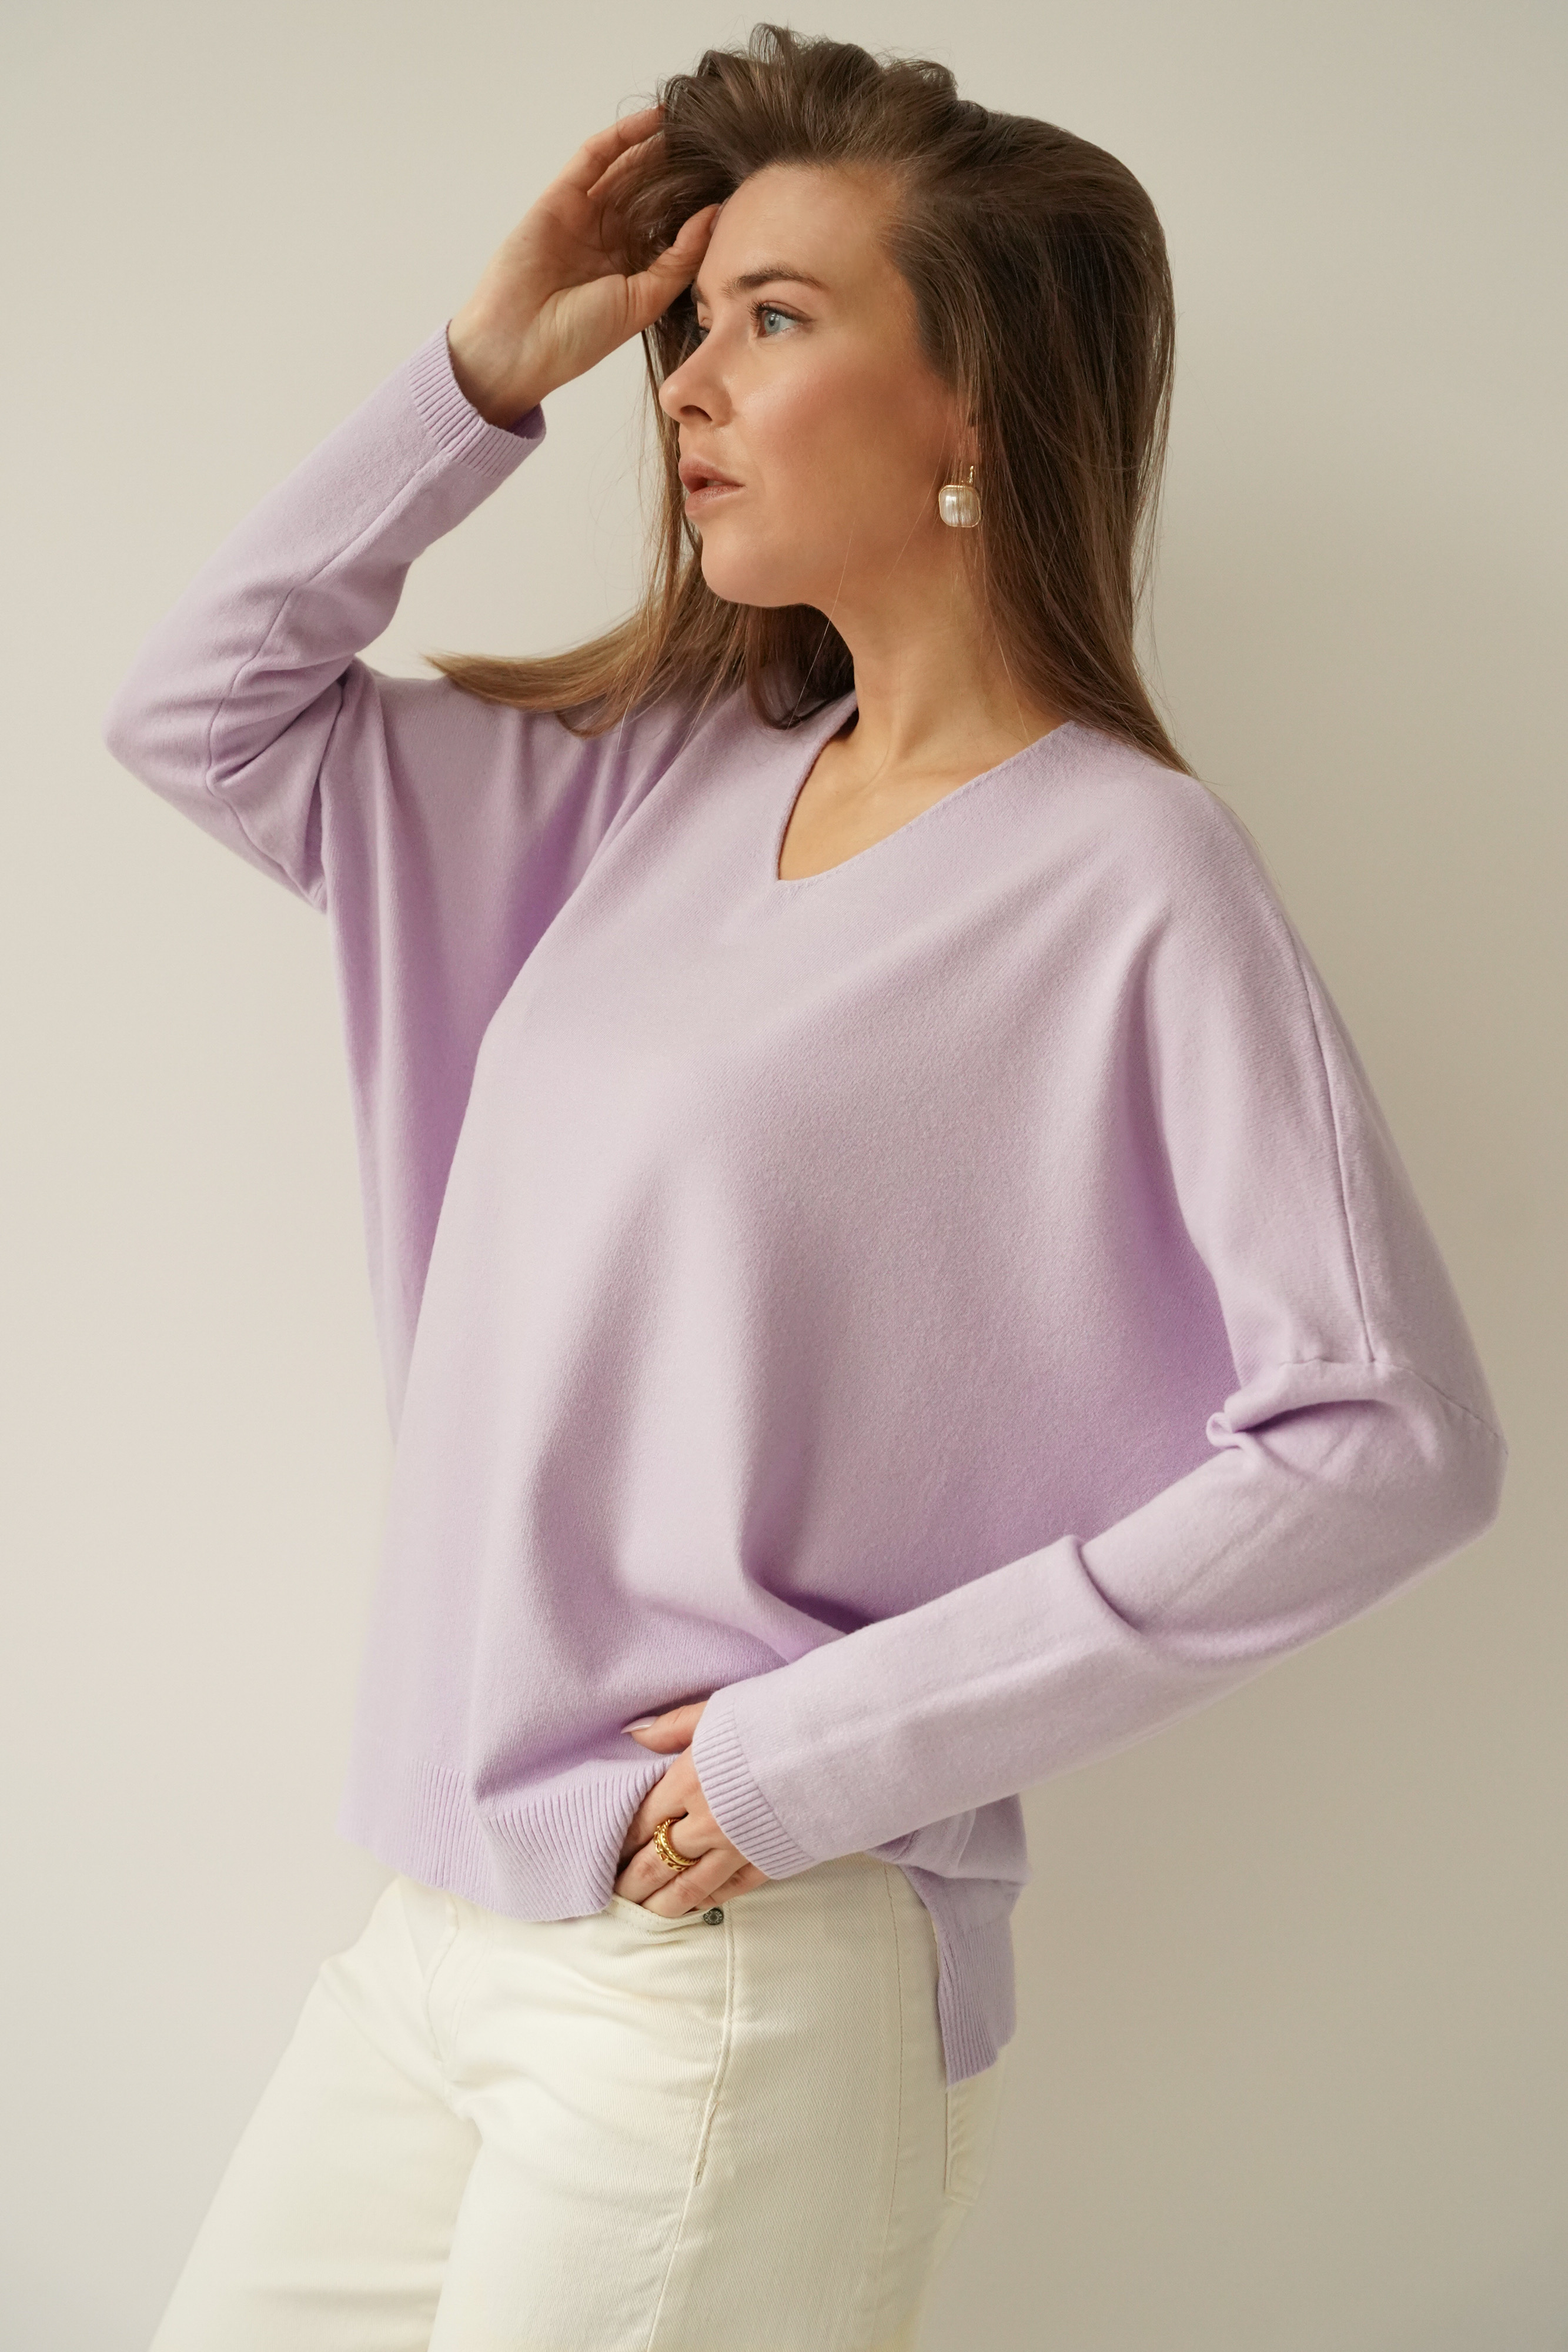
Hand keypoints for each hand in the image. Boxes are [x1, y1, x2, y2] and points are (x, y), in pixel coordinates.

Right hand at [447, 106, 719, 426]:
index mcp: (631, 272)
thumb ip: (680, 259)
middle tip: (716, 142)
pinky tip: (653, 121)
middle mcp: (609, 241)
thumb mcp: (644, 300)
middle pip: (650, 194)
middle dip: (680, 170)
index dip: (698, 206)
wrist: (519, 344)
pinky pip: (595, 158)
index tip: (733, 184)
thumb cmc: (578, 337)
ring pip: (626, 171)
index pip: (670, 228)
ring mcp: (583, 217)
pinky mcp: (560, 198)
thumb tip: (716, 215)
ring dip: (656, 147)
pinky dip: (622, 137)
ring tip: (690, 123)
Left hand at [615, 1701, 771, 1916]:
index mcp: (690, 1781)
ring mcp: (737, 1848)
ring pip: (687, 1887)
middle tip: (611, 1896)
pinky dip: (704, 1901)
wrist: (838, 1745)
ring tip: (640, 1913)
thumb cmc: (777, 1719)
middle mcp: (707, 1822)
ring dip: (658, 1903)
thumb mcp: (718, 1711)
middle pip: (655, 1862)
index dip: (620, 1842)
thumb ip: (673, 1726)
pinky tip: (690, 1906)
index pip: (642, 1821)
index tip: (605, 1855)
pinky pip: (728, 1890)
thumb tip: (634, 1734)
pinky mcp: (768, 1862)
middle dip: (630, 1882)